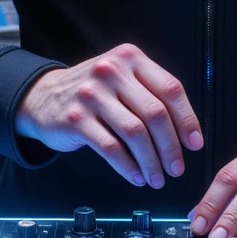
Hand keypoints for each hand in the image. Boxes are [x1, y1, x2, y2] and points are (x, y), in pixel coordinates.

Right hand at [16, 43, 202, 188]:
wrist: (41, 96)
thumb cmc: (92, 91)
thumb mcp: (121, 77)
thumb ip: (150, 93)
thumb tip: (186, 131)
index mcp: (130, 58)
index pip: (170, 89)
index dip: (187, 120)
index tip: (195, 144)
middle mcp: (112, 71)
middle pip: (155, 113)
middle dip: (171, 147)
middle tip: (177, 168)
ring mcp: (92, 94)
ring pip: (135, 133)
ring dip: (151, 162)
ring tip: (157, 178)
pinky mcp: (76, 119)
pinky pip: (111, 148)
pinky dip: (128, 167)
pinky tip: (136, 177)